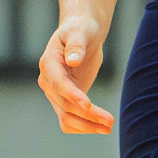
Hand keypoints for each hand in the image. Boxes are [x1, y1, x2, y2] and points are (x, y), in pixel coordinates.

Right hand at [38, 11, 112, 133]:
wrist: (82, 34)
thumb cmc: (81, 29)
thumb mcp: (80, 31)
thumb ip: (76, 45)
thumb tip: (73, 60)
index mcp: (48, 64)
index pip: (59, 85)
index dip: (73, 96)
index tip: (88, 105)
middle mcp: (48, 82)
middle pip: (64, 105)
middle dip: (86, 115)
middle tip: (109, 122)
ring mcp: (56, 93)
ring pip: (66, 116)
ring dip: (86, 125)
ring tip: (108, 128)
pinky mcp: (66, 98)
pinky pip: (70, 118)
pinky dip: (83, 125)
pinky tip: (100, 128)